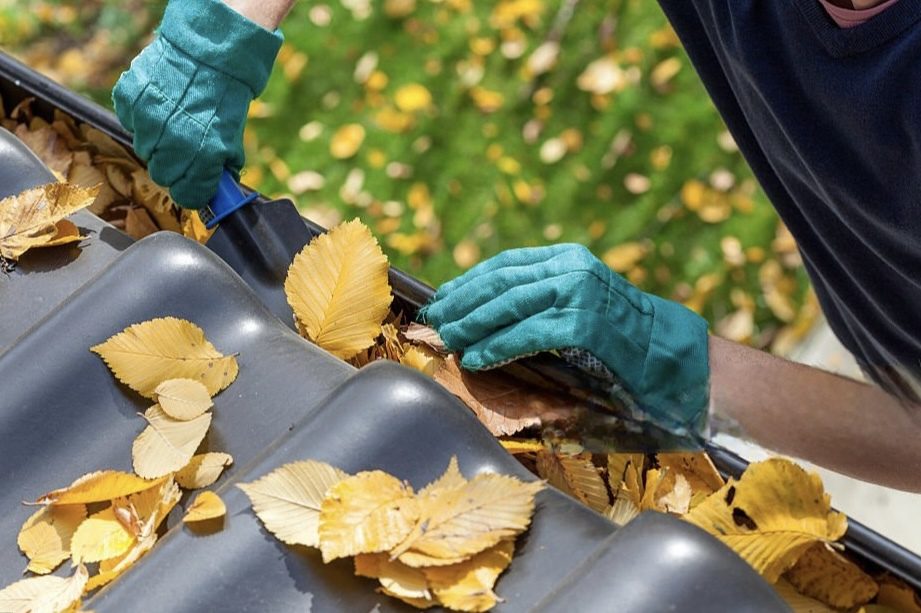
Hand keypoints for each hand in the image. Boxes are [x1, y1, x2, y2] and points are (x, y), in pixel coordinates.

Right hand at [112, 0, 282, 207]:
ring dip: (157, 141)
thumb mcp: (232, 138)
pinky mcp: (129, 100)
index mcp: (202, 157)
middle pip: (163, 175)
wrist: (209, 52)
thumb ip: (221, 168)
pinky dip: (141, 118)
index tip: (194, 185)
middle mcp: (172, 143)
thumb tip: (217, 190)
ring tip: (173, 119)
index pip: (187, 195)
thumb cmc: (224, 97)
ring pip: (144, 149)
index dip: (192, 191)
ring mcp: (147, 121)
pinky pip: (130, 122)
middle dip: (174, 167)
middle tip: (185, 148)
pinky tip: (159, 104)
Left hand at [422, 244, 709, 430]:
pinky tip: (478, 357)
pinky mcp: (585, 325)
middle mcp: (573, 268)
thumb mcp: (581, 308)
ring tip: (449, 340)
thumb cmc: (627, 343)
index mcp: (570, 258)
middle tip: (435, 322)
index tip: (443, 298)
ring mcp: (580, 294)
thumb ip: (542, 303)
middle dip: (462, 304)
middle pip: (501, 282)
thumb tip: (486, 316)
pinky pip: (528, 334)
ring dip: (472, 325)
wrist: (681, 361)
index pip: (506, 264)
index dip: (468, 282)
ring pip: (509, 305)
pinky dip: (498, 346)